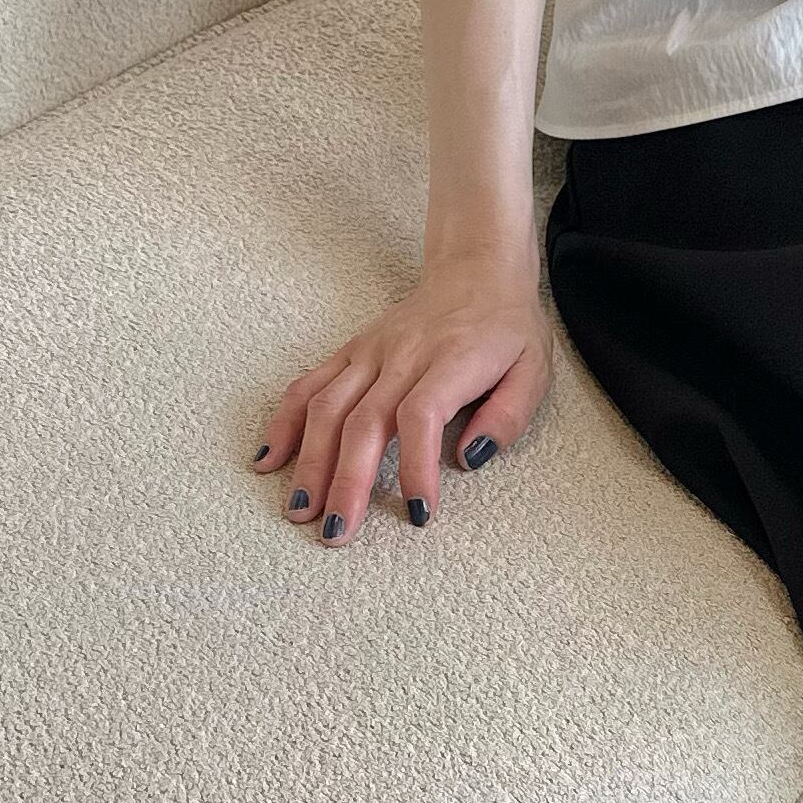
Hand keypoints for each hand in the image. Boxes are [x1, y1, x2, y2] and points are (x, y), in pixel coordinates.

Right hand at [250, 254, 551, 543]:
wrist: (477, 269)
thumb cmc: (506, 327)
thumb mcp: (533, 370)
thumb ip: (506, 417)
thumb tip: (468, 459)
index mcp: (451, 361)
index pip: (421, 416)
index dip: (415, 467)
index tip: (417, 512)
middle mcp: (402, 356)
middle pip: (364, 421)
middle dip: (347, 481)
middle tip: (337, 533)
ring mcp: (370, 353)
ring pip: (327, 407)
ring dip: (309, 461)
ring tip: (300, 509)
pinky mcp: (351, 352)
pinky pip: (308, 385)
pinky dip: (284, 423)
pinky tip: (268, 460)